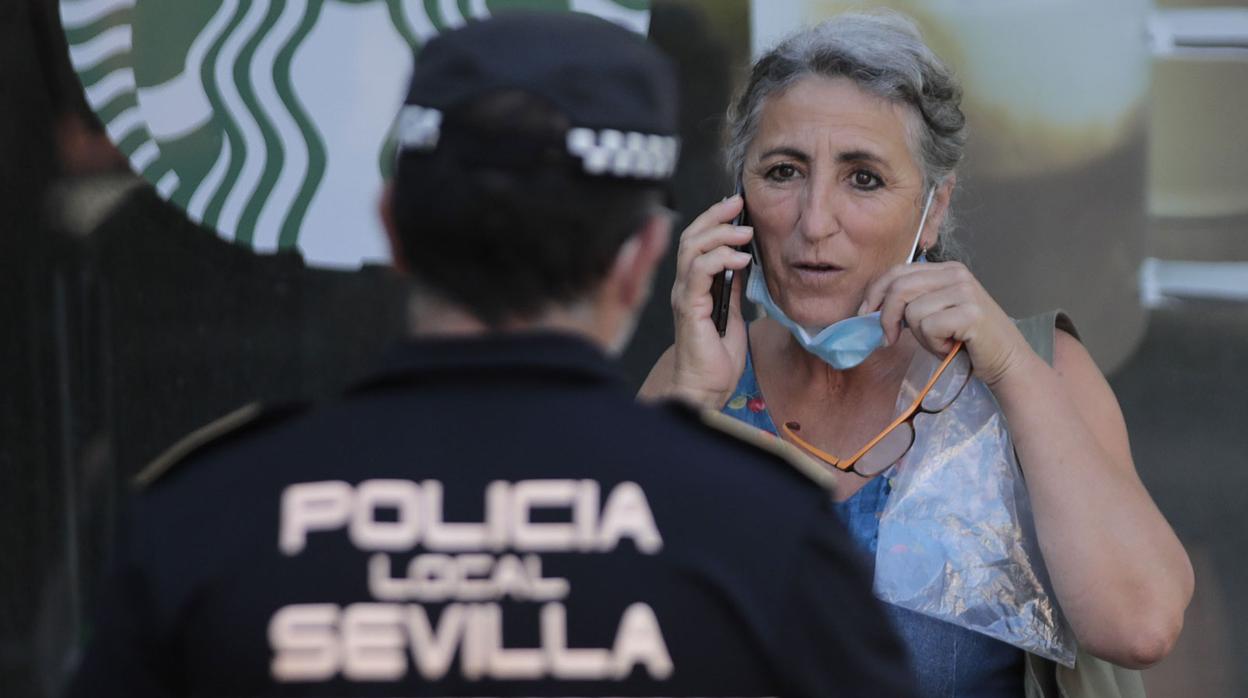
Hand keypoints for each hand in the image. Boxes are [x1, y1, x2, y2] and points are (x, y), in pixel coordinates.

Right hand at [668, 194, 753, 406]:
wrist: (707, 388)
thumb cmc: (717, 358)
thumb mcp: (733, 312)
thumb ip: (732, 286)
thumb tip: (742, 259)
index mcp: (694, 286)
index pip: (697, 241)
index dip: (714, 219)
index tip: (736, 205)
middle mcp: (684, 286)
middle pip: (691, 236)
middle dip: (715, 215)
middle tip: (739, 203)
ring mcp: (684, 296)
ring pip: (692, 248)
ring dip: (721, 234)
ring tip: (745, 232)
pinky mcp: (688, 308)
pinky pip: (699, 272)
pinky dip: (720, 259)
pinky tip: (741, 259)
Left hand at [857, 261, 1032, 386]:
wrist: (1006, 361)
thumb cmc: (965, 341)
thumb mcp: (934, 313)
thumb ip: (909, 302)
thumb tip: (868, 310)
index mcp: (946, 269)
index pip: (898, 271)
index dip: (875, 293)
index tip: (866, 316)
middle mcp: (957, 274)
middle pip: (899, 288)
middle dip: (886, 318)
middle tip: (889, 340)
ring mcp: (966, 291)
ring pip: (912, 311)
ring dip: (919, 336)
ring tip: (940, 342)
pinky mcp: (970, 313)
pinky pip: (928, 327)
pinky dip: (933, 344)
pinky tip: (951, 347)